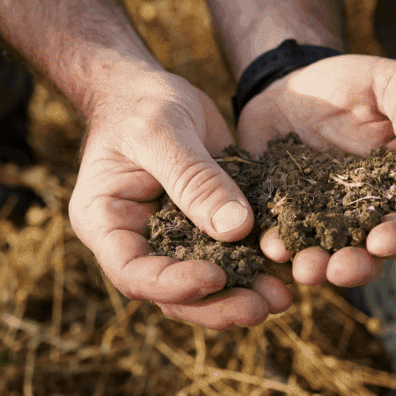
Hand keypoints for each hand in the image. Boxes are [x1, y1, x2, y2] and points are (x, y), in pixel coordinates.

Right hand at [69, 68, 292, 329]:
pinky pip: (230, 257)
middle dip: (217, 304)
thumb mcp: (162, 131)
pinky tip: (289, 270)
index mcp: (106, 223)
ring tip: (281, 298)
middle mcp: (137, 241)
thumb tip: (235, 229)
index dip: (172, 285)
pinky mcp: (205, 228)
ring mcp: (171, 239)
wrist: (152, 89)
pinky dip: (258, 267)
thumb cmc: (140, 103)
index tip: (214, 276)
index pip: (133, 273)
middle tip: (260, 306)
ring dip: (242, 294)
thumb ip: (194, 179)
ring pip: (204, 285)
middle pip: (172, 293)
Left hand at [237, 54, 395, 288]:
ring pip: (322, 253)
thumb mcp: (387, 79)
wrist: (290, 83)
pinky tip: (268, 247)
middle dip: (354, 266)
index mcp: (395, 185)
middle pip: (364, 252)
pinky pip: (278, 236)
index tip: (381, 240)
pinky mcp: (281, 213)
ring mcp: (318, 216)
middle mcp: (359, 211)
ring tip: (303, 270)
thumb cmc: (351, 82)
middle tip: (338, 271)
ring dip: (315, 267)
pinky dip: (275, 246)